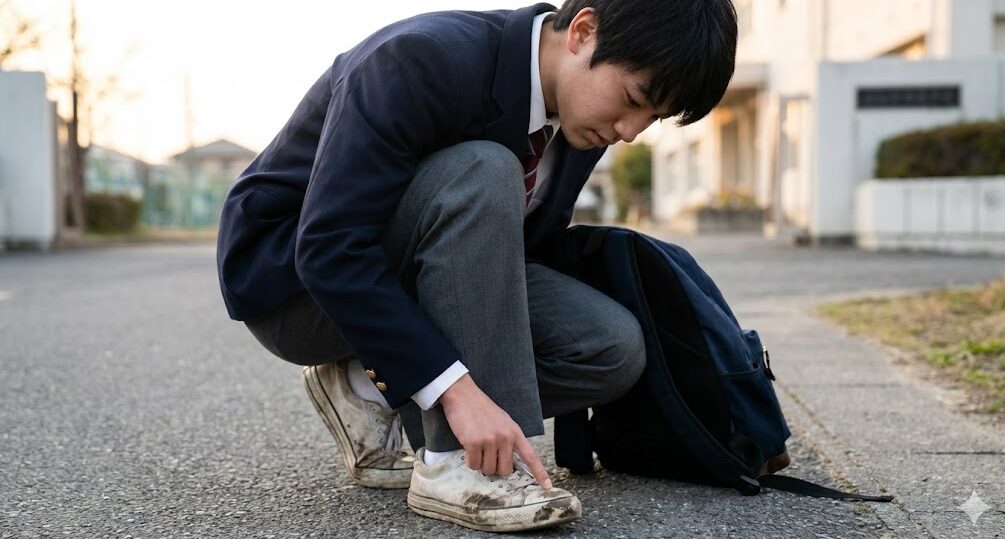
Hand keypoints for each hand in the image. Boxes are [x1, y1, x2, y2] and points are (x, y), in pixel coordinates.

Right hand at [439, 374, 551, 488]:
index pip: (530, 456)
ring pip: (488, 469)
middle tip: (486, 454)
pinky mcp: (474, 443)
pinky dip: (470, 460)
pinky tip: (468, 446)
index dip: (539, 472)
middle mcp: (505, 437)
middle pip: (505, 470)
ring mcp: (490, 440)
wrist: (463, 395)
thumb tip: (508, 463)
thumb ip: (509, 439)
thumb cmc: (481, 409)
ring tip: (476, 445)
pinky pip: (473, 465)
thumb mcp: (503, 422)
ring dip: (480, 463)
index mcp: (515, 432)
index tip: (547, 486)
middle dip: (495, 467)